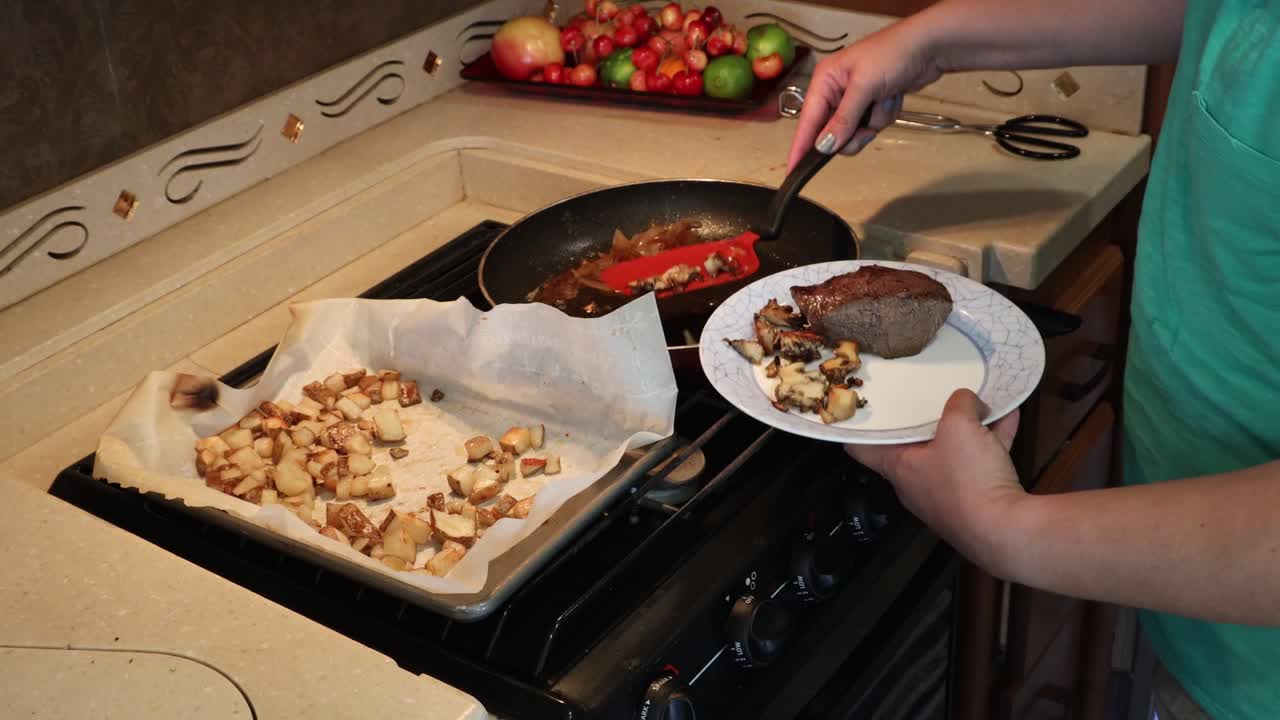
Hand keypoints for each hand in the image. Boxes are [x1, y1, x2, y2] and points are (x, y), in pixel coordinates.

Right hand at [786, 19, 944, 171]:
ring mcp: (856, 98)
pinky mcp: (872, 104)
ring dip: (874, 121)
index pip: (808, 121)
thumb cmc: (895, 51)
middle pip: (832, 132)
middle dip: (853, 132)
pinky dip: (886, 115)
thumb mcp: (864, 87)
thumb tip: (825, 145)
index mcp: (825, 80)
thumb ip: (843, 120)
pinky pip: (873, 125)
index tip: (793, 169)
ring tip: (884, 98)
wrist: (929, 46)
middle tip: (867, 127)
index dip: (801, 147)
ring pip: (855, 132)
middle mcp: (836, 90)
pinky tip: (893, 95)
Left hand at [846, 389, 1023, 570]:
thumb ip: (959, 404)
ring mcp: (948, 494)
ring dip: (966, 428)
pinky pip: (981, 462)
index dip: (858, 426)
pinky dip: (992, 440)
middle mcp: (917, 484)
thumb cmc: (967, 480)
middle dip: (925, 420)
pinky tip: (1008, 417)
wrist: (1007, 532)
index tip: (861, 407)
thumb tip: (967, 400)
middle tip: (930, 394)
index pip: (861, 447)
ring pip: (953, 451)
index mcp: (898, 467)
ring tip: (978, 402)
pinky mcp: (977, 501)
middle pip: (913, 445)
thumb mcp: (959, 426)